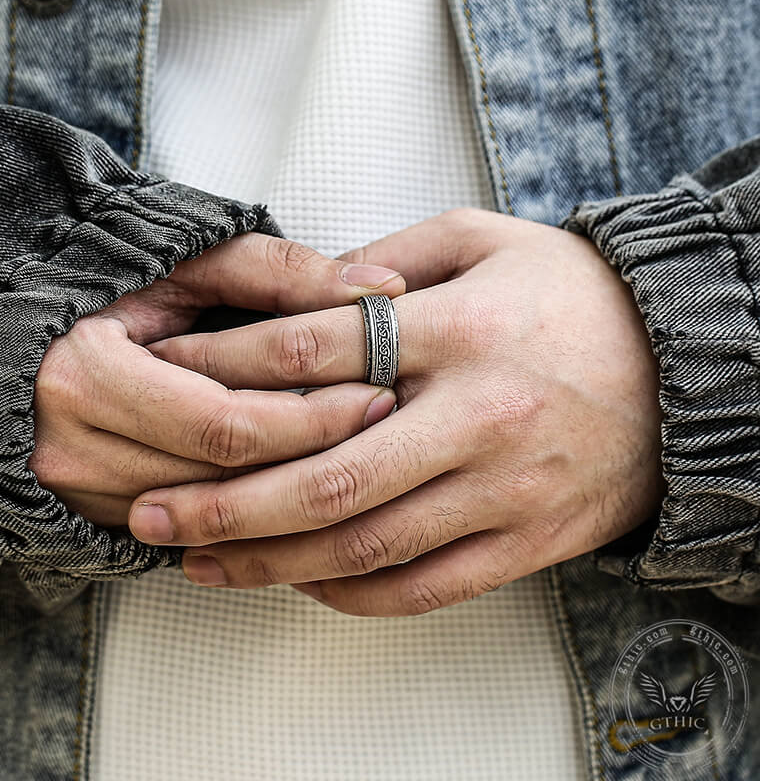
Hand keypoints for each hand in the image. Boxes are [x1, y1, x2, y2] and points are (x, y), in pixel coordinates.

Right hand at [28, 233, 403, 527]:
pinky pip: (190, 528)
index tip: (377, 395)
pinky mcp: (93, 514)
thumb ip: (281, 271)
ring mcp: (77, 493)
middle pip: (224, 481)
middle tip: (383, 424)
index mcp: (87, 377)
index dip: (311, 419)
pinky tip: (297, 480)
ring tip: (355, 450)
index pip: (226, 426)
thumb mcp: (190, 266)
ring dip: (287, 490)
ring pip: (212, 516)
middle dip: (314, 458)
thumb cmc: (116, 288)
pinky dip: (248, 509)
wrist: (29, 338)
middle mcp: (71, 449)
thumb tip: (380, 287)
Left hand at [133, 209, 664, 614]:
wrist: (683, 368)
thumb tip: (310, 296)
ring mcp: (505, 489)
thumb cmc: (573, 297)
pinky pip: (425, 586)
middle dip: (224, 500)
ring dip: (271, 560)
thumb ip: (393, 261)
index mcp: (463, 328)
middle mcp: (479, 415)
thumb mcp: (488, 241)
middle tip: (150, 512)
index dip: (227, 366)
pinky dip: (351, 592)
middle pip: (326, 472)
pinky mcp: (528, 541)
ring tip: (200, 562)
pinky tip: (301, 579)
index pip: (316, 351)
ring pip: (367, 544)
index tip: (167, 378)